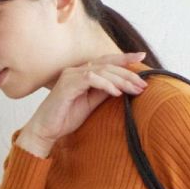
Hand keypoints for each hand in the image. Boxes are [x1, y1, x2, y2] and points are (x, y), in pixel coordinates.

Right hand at [20, 51, 149, 148]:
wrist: (45, 131)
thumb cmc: (65, 119)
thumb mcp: (90, 104)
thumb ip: (103, 93)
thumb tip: (121, 86)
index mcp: (82, 74)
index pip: (106, 62)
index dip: (124, 58)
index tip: (142, 57)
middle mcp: (76, 71)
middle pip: (108, 65)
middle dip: (128, 73)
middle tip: (144, 83)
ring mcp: (71, 76)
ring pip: (102, 71)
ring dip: (121, 80)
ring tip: (135, 89)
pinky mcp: (68, 84)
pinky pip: (91, 79)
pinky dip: (105, 85)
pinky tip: (117, 92)